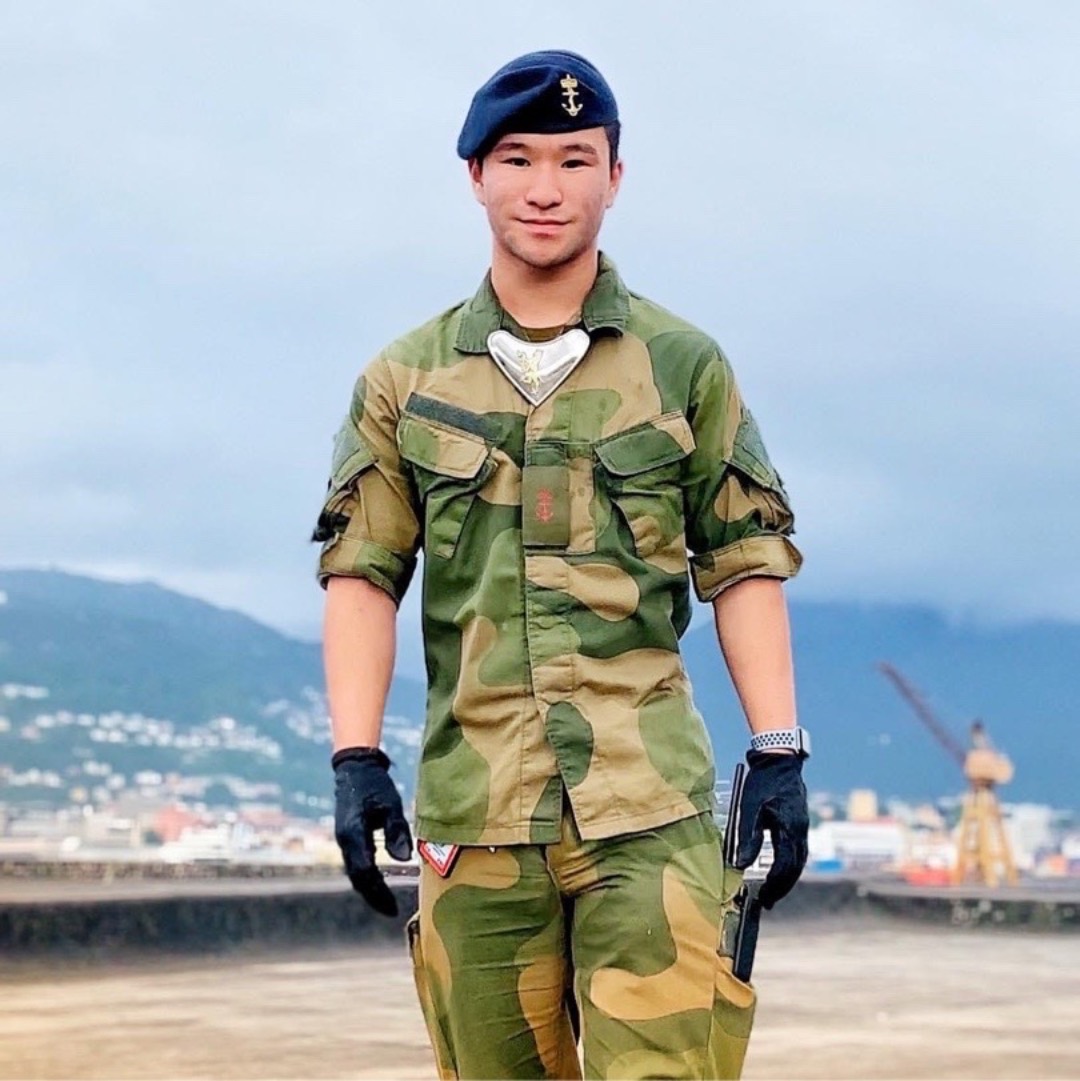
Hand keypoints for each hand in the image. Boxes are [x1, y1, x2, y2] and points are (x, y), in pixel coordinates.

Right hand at [333, 748, 413, 916]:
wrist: (354, 767)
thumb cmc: (375, 784)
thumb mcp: (390, 804)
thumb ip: (396, 831)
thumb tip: (403, 860)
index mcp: (353, 834)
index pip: (365, 872)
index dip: (378, 892)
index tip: (392, 907)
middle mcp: (344, 840)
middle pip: (357, 877)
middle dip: (373, 896)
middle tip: (391, 911)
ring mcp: (344, 839)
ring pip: (354, 871)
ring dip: (368, 888)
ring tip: (386, 902)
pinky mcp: (347, 836)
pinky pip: (355, 862)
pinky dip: (366, 876)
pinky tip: (378, 882)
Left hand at [732, 750, 808, 908]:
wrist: (779, 759)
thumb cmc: (762, 782)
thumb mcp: (750, 808)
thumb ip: (748, 837)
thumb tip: (741, 865)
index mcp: (790, 829)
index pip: (784, 867)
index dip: (774, 886)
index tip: (764, 898)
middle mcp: (801, 830)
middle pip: (795, 868)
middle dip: (782, 887)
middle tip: (768, 901)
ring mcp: (803, 826)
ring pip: (800, 860)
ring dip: (788, 877)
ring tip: (774, 890)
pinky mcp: (800, 821)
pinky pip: (799, 849)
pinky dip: (791, 863)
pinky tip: (781, 867)